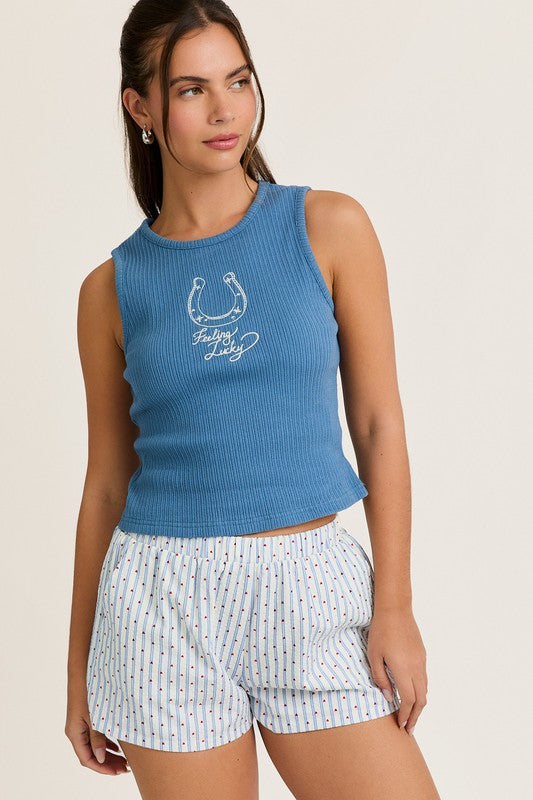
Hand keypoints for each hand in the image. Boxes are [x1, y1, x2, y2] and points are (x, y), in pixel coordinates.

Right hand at [65, 683, 129, 775]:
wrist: (83, 669)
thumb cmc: (88, 690)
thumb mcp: (95, 715)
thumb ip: (97, 738)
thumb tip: (101, 759)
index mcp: (75, 733)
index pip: (87, 759)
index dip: (102, 768)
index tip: (118, 772)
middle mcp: (76, 731)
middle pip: (91, 755)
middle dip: (108, 764)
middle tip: (125, 769)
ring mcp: (81, 724)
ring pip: (94, 747)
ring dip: (109, 755)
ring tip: (124, 761)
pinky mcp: (87, 717)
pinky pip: (96, 737)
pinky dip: (107, 743)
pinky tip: (118, 746)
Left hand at [366, 606, 427, 734]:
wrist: (395, 609)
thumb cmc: (381, 631)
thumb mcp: (374, 656)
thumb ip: (381, 678)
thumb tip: (388, 697)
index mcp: (403, 670)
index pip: (408, 700)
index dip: (405, 715)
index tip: (401, 725)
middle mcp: (416, 668)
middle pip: (421, 699)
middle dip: (415, 716)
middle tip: (409, 729)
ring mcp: (421, 661)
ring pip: (425, 689)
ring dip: (419, 705)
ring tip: (411, 715)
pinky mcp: (422, 655)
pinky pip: (424, 678)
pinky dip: (420, 691)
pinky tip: (411, 693)